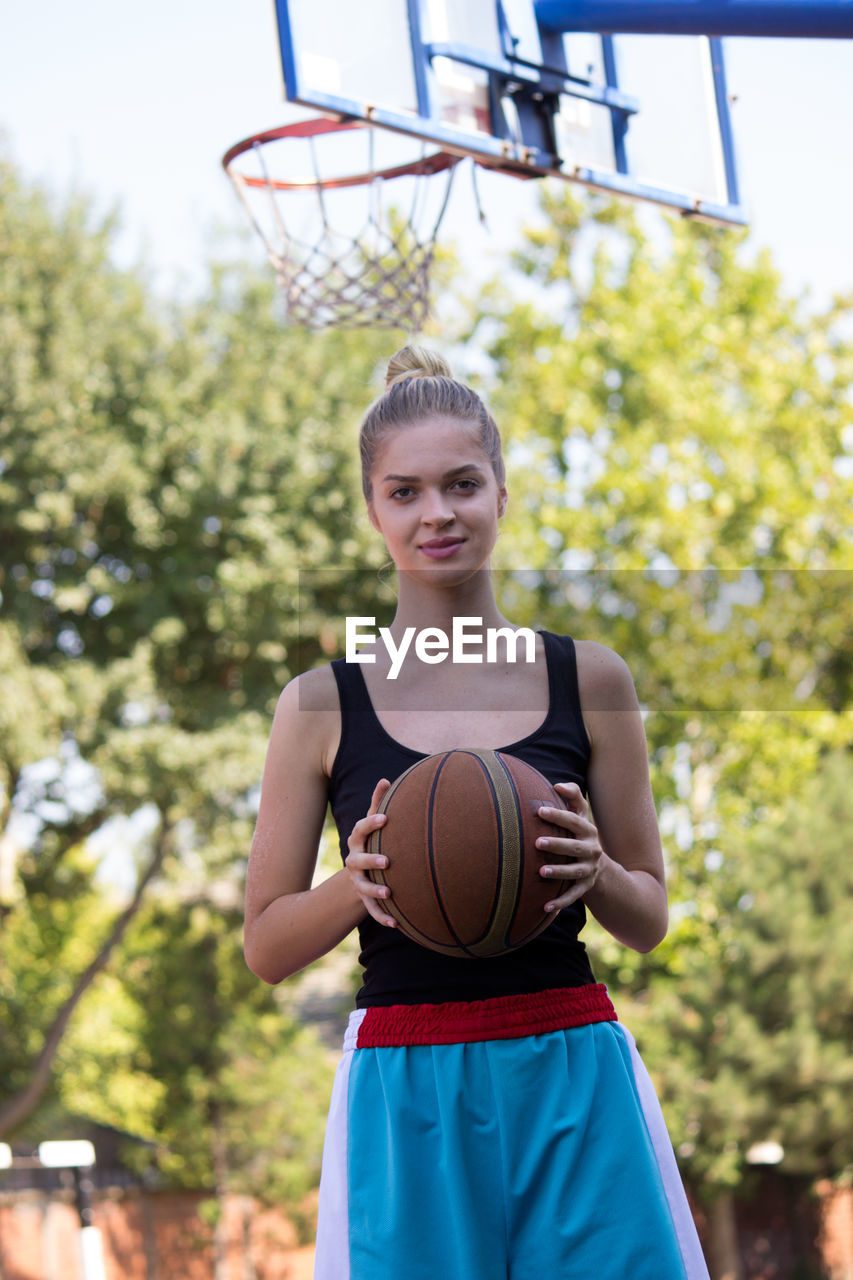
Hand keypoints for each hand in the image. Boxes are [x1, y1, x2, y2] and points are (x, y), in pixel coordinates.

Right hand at [344, 779, 397, 927]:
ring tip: (390, 891)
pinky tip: (397, 924)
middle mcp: (354, 861)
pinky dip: (383, 917)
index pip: (360, 829)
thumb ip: (378, 803)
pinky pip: (372, 910)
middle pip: (358, 860)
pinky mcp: (365, 899)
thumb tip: (385, 779)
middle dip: (371, 859)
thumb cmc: (372, 840)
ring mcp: (358, 881)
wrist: (359, 871)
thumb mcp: (373, 822)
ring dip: (375, 889)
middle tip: (387, 860)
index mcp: (357, 840)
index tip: (386, 818)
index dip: (371, 823)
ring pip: (363, 886)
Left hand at [536, 782, 603, 913]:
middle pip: (575, 848)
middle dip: (557, 845)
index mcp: (587, 830)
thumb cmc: (578, 832)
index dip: (558, 816)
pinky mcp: (585, 887)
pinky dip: (560, 902)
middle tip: (537, 842)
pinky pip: (573, 895)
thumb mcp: (580, 814)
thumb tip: (557, 785)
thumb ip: (572, 796)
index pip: (573, 821)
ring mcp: (589, 870)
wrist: (598, 863)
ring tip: (541, 872)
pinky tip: (545, 907)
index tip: (539, 811)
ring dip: (559, 873)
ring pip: (575, 872)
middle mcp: (591, 850)